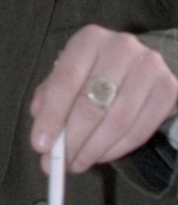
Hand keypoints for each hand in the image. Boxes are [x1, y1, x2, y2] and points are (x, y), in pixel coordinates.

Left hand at [30, 24, 177, 172]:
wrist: (143, 66)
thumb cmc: (98, 72)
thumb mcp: (71, 74)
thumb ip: (51, 95)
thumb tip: (41, 125)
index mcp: (89, 40)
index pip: (65, 80)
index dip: (52, 116)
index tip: (40, 145)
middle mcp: (121, 47)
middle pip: (91, 103)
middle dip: (72, 140)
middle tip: (59, 164)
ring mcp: (149, 67)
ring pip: (116, 121)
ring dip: (93, 150)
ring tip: (77, 163)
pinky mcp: (168, 89)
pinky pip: (140, 130)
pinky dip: (117, 150)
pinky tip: (101, 156)